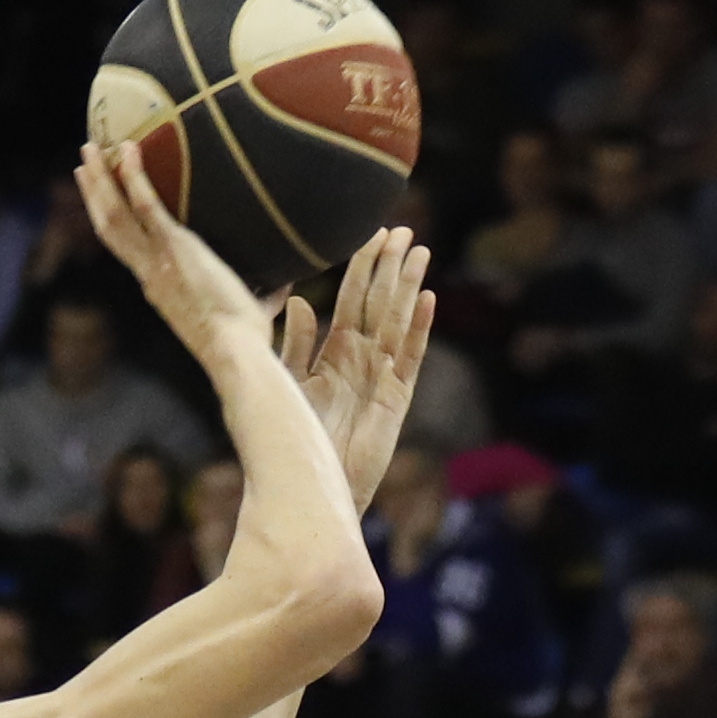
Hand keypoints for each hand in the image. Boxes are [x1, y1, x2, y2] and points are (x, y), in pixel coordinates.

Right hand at [70, 137, 276, 374]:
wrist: (235, 351)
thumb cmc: (247, 340)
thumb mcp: (250, 309)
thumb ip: (262, 291)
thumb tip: (286, 281)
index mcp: (158, 286)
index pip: (127, 248)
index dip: (112, 221)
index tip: (104, 199)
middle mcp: (148, 272)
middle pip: (110, 226)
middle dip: (95, 192)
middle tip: (86, 163)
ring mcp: (156, 260)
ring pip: (114, 213)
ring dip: (101, 178)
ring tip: (91, 147)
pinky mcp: (172, 248)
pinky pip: (144, 204)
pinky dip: (134, 175)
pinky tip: (128, 149)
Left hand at [284, 227, 436, 505]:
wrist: (315, 487)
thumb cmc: (298, 441)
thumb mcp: (289, 384)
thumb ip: (295, 344)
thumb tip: (299, 301)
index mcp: (336, 353)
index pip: (352, 299)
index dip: (362, 266)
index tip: (371, 233)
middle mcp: (363, 361)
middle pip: (380, 303)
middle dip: (390, 267)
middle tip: (402, 229)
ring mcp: (383, 378)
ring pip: (397, 321)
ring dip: (408, 287)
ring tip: (418, 251)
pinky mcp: (396, 400)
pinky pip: (409, 357)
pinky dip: (419, 329)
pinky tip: (427, 300)